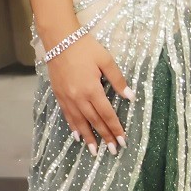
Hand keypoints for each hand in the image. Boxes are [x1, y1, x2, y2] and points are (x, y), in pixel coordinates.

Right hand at [46, 36, 131, 156]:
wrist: (59, 39)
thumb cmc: (85, 47)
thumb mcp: (106, 60)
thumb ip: (118, 80)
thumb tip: (130, 96)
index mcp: (92, 89)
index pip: (107, 114)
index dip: (115, 129)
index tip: (122, 141)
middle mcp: (79, 97)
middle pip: (94, 121)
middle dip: (105, 137)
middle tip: (113, 151)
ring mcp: (67, 98)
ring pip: (80, 122)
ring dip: (88, 137)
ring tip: (95, 151)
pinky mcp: (59, 95)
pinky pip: (68, 116)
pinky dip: (73, 127)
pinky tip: (78, 135)